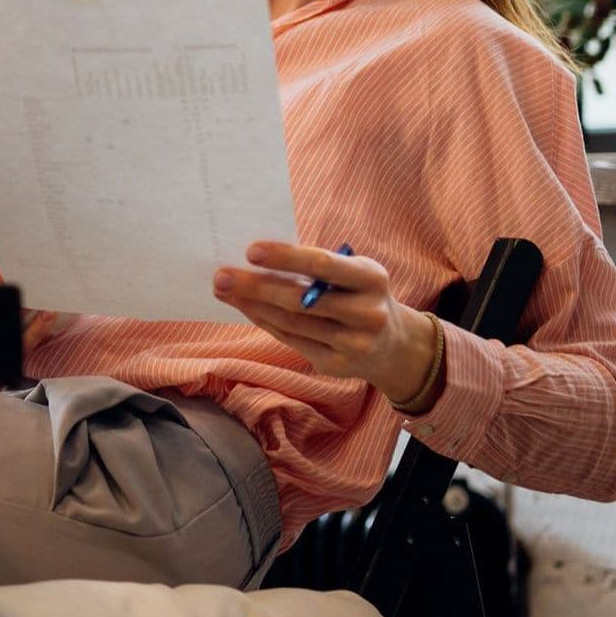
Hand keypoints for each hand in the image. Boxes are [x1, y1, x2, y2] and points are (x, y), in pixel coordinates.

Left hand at [213, 242, 440, 406]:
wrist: (393, 345)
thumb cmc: (359, 293)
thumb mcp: (352, 273)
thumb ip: (316, 267)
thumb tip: (257, 258)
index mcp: (372, 278)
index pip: (323, 265)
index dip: (286, 258)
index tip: (251, 251)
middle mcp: (367, 313)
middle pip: (301, 300)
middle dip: (257, 286)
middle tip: (222, 275)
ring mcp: (353, 344)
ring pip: (291, 323)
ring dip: (253, 305)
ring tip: (225, 289)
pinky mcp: (337, 366)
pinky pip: (291, 339)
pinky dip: (264, 321)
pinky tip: (245, 307)